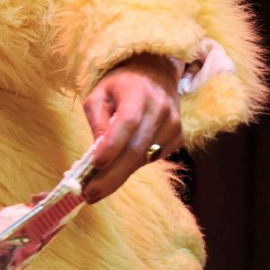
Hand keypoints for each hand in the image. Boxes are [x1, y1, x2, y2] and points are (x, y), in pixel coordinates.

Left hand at [81, 53, 181, 202]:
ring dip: (119, 175)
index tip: (93, 165)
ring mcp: (174, 125)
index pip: (128, 122)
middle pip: (137, 148)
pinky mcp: (179, 137)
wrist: (156, 74)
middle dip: (112, 176)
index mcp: (138, 93)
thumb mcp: (98, 94)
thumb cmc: (119, 85)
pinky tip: (120, 164)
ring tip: (97, 187)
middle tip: (90, 195)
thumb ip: (96, 120)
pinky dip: (133, 165)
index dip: (112, 145)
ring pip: (144, 158)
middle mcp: (161, 109)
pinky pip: (152, 158)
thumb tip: (97, 152)